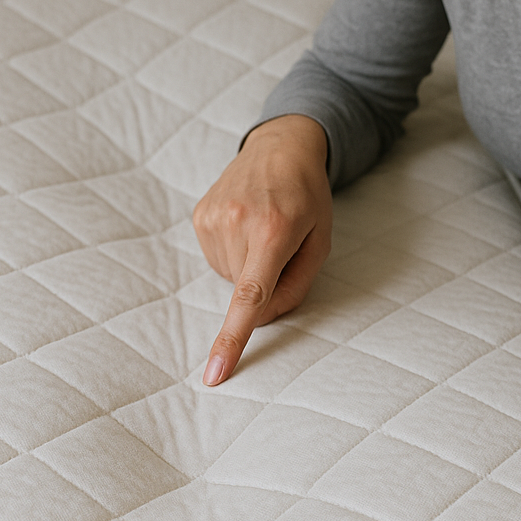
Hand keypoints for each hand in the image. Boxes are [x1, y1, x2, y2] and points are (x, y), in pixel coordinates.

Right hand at [192, 114, 331, 384]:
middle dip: (264, 281)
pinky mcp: (200, 215)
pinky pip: (215, 257)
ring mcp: (213, 217)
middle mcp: (237, 223)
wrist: (281, 147)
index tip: (214, 372)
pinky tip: (244, 224)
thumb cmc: (309, 198)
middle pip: (244, 289)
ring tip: (262, 229)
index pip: (250, 297)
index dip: (233, 339)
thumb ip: (296, 286)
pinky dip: (232, 252)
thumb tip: (262, 318)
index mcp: (274, 231)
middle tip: (280, 244)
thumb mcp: (321, 242)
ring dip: (246, 265)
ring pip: (228, 276)